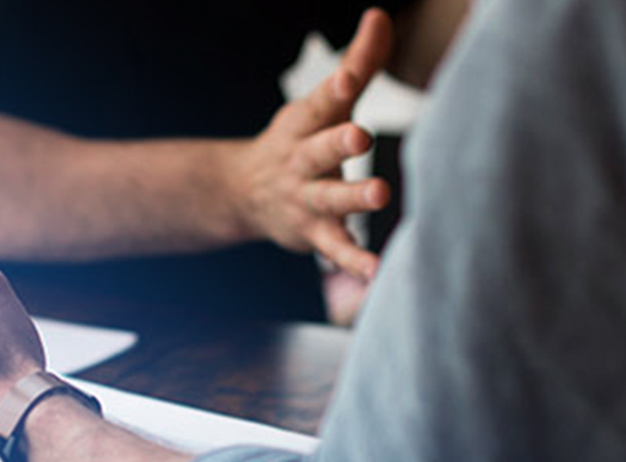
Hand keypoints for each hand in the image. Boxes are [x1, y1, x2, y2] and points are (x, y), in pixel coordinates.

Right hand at [233, 8, 394, 279]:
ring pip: (328, 199)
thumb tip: (380, 14)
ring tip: (378, 194)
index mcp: (305, 125)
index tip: (350, 75)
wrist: (245, 194)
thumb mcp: (325, 103)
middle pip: (320, 150)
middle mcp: (302, 162)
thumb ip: (359, 62)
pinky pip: (335, 250)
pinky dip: (353, 262)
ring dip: (351, 197)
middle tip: (359, 134)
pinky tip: (377, 271)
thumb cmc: (301, 142)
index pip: (320, 102)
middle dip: (337, 142)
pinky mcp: (314, 235)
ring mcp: (305, 200)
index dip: (335, 86)